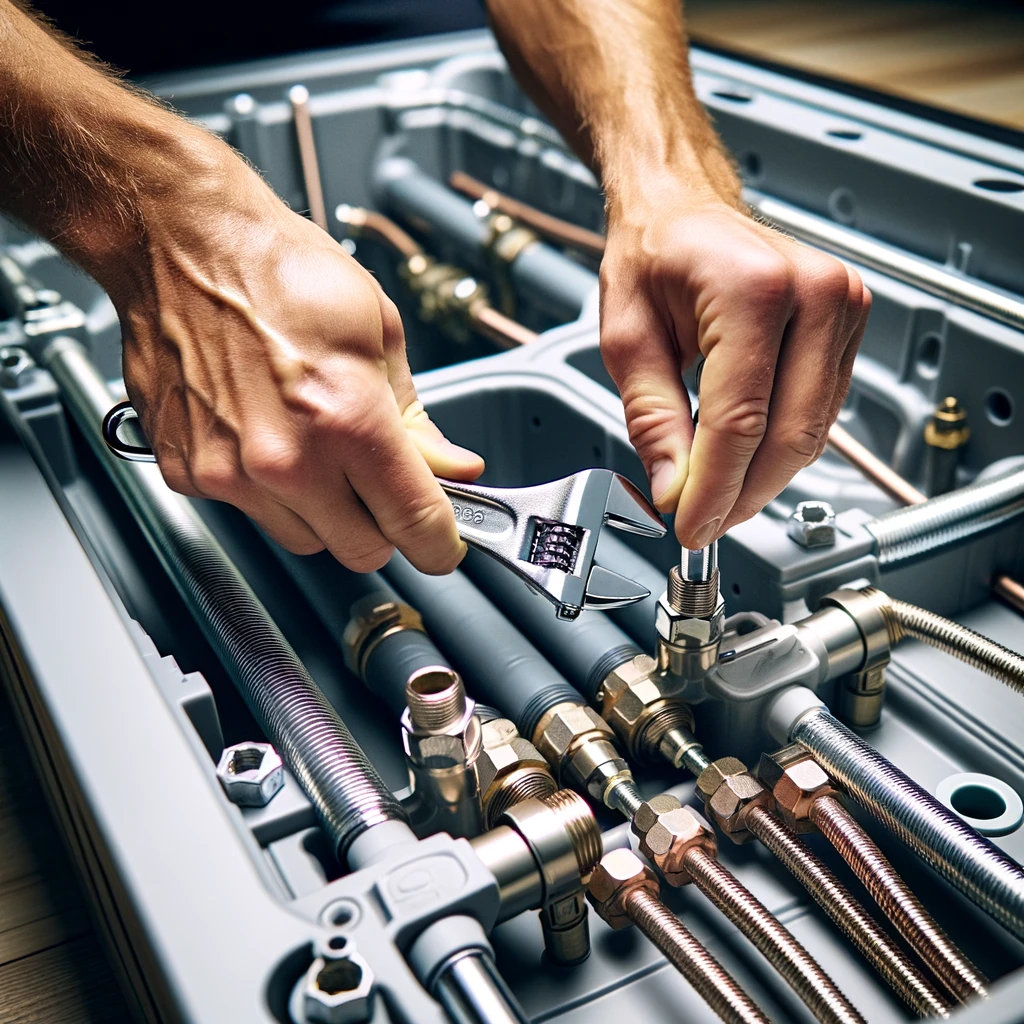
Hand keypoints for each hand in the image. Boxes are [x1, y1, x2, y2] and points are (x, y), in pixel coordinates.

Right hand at [98, 142, 482, 572]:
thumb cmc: (277, 270)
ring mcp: (230, 472)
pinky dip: (269, 491)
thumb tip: (451, 468)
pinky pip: (249, 512)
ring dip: (325, 512)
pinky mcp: (188, 473)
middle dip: (383, 525)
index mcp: (347, 420)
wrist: (182, 242)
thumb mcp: (379, 333)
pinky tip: (268, 436)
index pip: (415, 524)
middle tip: (381, 481)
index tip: (443, 543)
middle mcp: (285, 459)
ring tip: (315, 444)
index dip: (440, 542)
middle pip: (362, 550)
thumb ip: (418, 420)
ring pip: (304, 539)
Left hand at [599, 184, 869, 547]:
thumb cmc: (655, 253)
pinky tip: (742, 459)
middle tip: (702, 523)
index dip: (715, 489)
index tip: (689, 526)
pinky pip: (820, 412)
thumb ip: (651, 418)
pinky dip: (780, 447)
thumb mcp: (627, 337)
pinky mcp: (849, 325)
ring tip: (715, 495)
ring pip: (811, 433)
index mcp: (754, 288)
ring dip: (763, 478)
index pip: (741, 421)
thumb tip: (673, 488)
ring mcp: (843, 307)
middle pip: (789, 435)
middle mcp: (814, 293)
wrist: (683, 208)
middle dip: (743, 495)